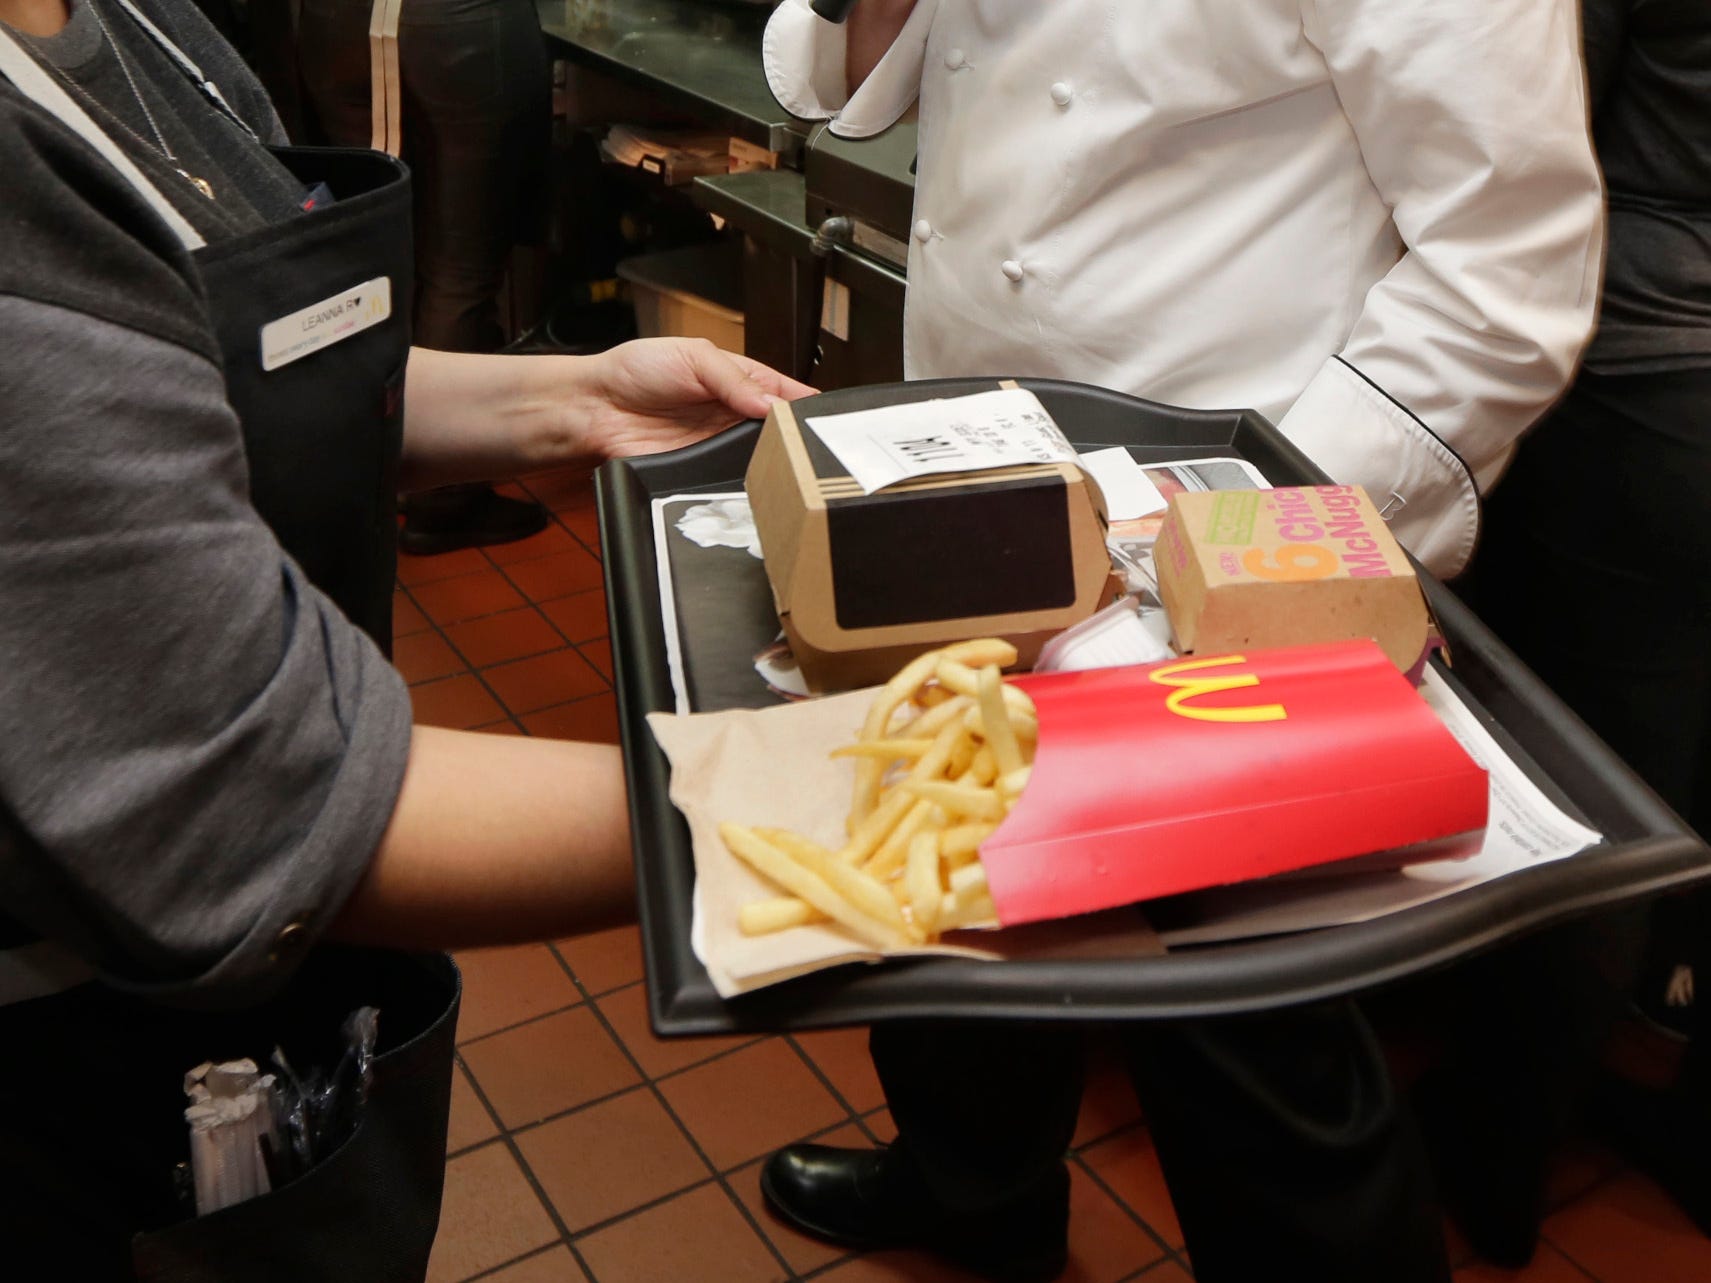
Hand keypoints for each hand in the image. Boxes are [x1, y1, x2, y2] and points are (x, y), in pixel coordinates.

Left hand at [570, 338, 817, 460]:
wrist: (595, 407)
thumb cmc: (635, 370)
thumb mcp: (692, 356)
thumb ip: (735, 379)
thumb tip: (772, 405)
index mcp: (740, 380)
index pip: (786, 394)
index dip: (806, 405)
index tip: (824, 417)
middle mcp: (734, 415)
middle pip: (780, 432)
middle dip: (794, 438)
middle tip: (804, 443)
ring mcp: (719, 445)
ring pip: (761, 459)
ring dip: (771, 461)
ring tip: (783, 460)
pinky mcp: (701, 471)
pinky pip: (731, 480)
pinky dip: (743, 480)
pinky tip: (751, 476)